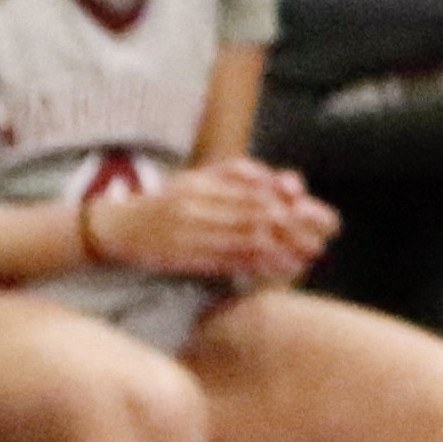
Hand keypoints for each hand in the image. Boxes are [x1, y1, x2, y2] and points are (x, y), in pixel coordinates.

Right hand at [89, 161, 328, 285]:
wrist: (118, 226)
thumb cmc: (168, 201)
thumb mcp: (198, 178)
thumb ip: (238, 173)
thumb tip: (278, 179)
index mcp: (204, 183)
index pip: (257, 192)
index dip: (292, 204)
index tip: (319, 213)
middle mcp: (199, 206)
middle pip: (257, 216)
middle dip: (294, 228)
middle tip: (323, 237)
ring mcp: (192, 232)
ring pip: (246, 240)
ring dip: (283, 248)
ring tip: (310, 254)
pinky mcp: (187, 257)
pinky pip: (230, 261)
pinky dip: (260, 264)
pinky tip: (283, 268)